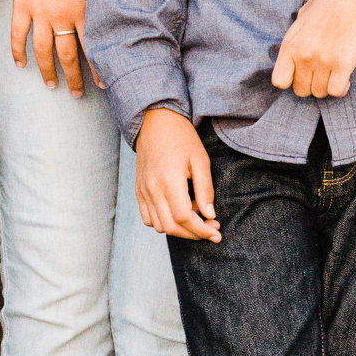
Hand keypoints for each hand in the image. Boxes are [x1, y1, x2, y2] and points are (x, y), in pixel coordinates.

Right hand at [10, 0, 101, 95]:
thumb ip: (102, 0)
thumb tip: (118, 15)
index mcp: (84, 10)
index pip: (93, 48)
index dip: (97, 70)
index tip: (102, 85)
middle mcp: (62, 15)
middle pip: (68, 55)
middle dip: (73, 78)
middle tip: (76, 93)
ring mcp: (40, 12)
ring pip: (43, 51)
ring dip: (47, 71)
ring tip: (51, 83)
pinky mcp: (22, 5)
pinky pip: (18, 34)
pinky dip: (18, 51)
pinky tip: (21, 64)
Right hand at [135, 108, 219, 240]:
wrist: (155, 121)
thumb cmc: (181, 138)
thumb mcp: (200, 160)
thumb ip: (205, 190)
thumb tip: (210, 216)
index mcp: (169, 180)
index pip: (184, 218)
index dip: (202, 230)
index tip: (216, 233)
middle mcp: (152, 188)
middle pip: (172, 226)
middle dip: (194, 234)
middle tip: (211, 229)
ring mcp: (143, 190)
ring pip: (159, 225)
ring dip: (179, 230)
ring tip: (195, 217)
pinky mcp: (139, 189)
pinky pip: (148, 217)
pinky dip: (163, 223)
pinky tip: (177, 214)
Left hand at [271, 0, 355, 98]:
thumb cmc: (329, 0)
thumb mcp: (301, 18)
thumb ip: (296, 40)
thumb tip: (297, 56)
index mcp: (289, 44)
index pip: (279, 81)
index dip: (290, 81)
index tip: (301, 74)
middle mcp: (303, 55)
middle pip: (301, 90)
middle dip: (311, 84)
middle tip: (321, 72)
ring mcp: (322, 61)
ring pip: (320, 93)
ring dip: (327, 85)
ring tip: (334, 71)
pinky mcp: (343, 64)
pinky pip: (336, 91)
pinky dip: (341, 88)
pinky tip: (345, 76)